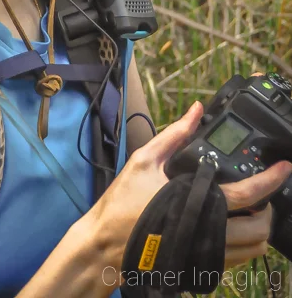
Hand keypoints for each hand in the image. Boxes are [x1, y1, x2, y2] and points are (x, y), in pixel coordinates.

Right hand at [85, 101, 291, 276]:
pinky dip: (243, 244)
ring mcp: (205, 254)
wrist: (105, 246)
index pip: (248, 194)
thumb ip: (174, 134)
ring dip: (259, 228)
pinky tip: (229, 226)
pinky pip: (237, 261)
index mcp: (196, 202)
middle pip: (260, 228)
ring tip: (249, 209)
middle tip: (263, 192)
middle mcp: (206, 232)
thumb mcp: (145, 160)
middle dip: (269, 208)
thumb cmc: (122, 204)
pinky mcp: (200, 267)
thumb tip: (195, 111)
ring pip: (253, 249)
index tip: (283, 168)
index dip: (271, 180)